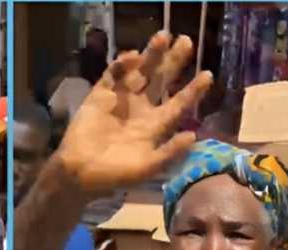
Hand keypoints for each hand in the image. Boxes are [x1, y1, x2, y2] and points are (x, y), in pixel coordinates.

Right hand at [56, 32, 211, 193]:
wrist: (79, 174)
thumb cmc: (114, 175)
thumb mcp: (147, 168)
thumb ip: (169, 152)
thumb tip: (193, 135)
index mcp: (154, 126)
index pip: (178, 104)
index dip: (193, 90)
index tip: (208, 75)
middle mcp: (140, 109)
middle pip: (161, 80)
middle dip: (173, 61)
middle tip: (186, 41)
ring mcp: (120, 101)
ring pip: (139, 72)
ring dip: (151, 55)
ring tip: (163, 36)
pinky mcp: (99, 97)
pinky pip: (113, 76)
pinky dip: (122, 65)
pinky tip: (133, 56)